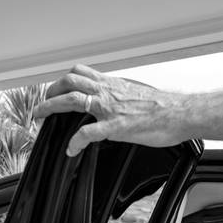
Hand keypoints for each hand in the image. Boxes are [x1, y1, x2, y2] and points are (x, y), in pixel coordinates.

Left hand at [33, 64, 222, 155]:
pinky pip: (86, 134)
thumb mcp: (140, 94)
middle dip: (50, 90)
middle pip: (69, 81)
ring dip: (50, 107)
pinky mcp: (115, 127)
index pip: (82, 72)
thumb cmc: (167, 107)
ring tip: (41, 117)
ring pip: (70, 100)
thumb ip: (125, 96)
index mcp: (115, 84)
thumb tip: (121, 101)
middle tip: (44, 102)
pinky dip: (74, 142)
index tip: (59, 88)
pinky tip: (71, 150)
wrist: (181, 113)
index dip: (65, 79)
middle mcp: (108, 92)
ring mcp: (110, 109)